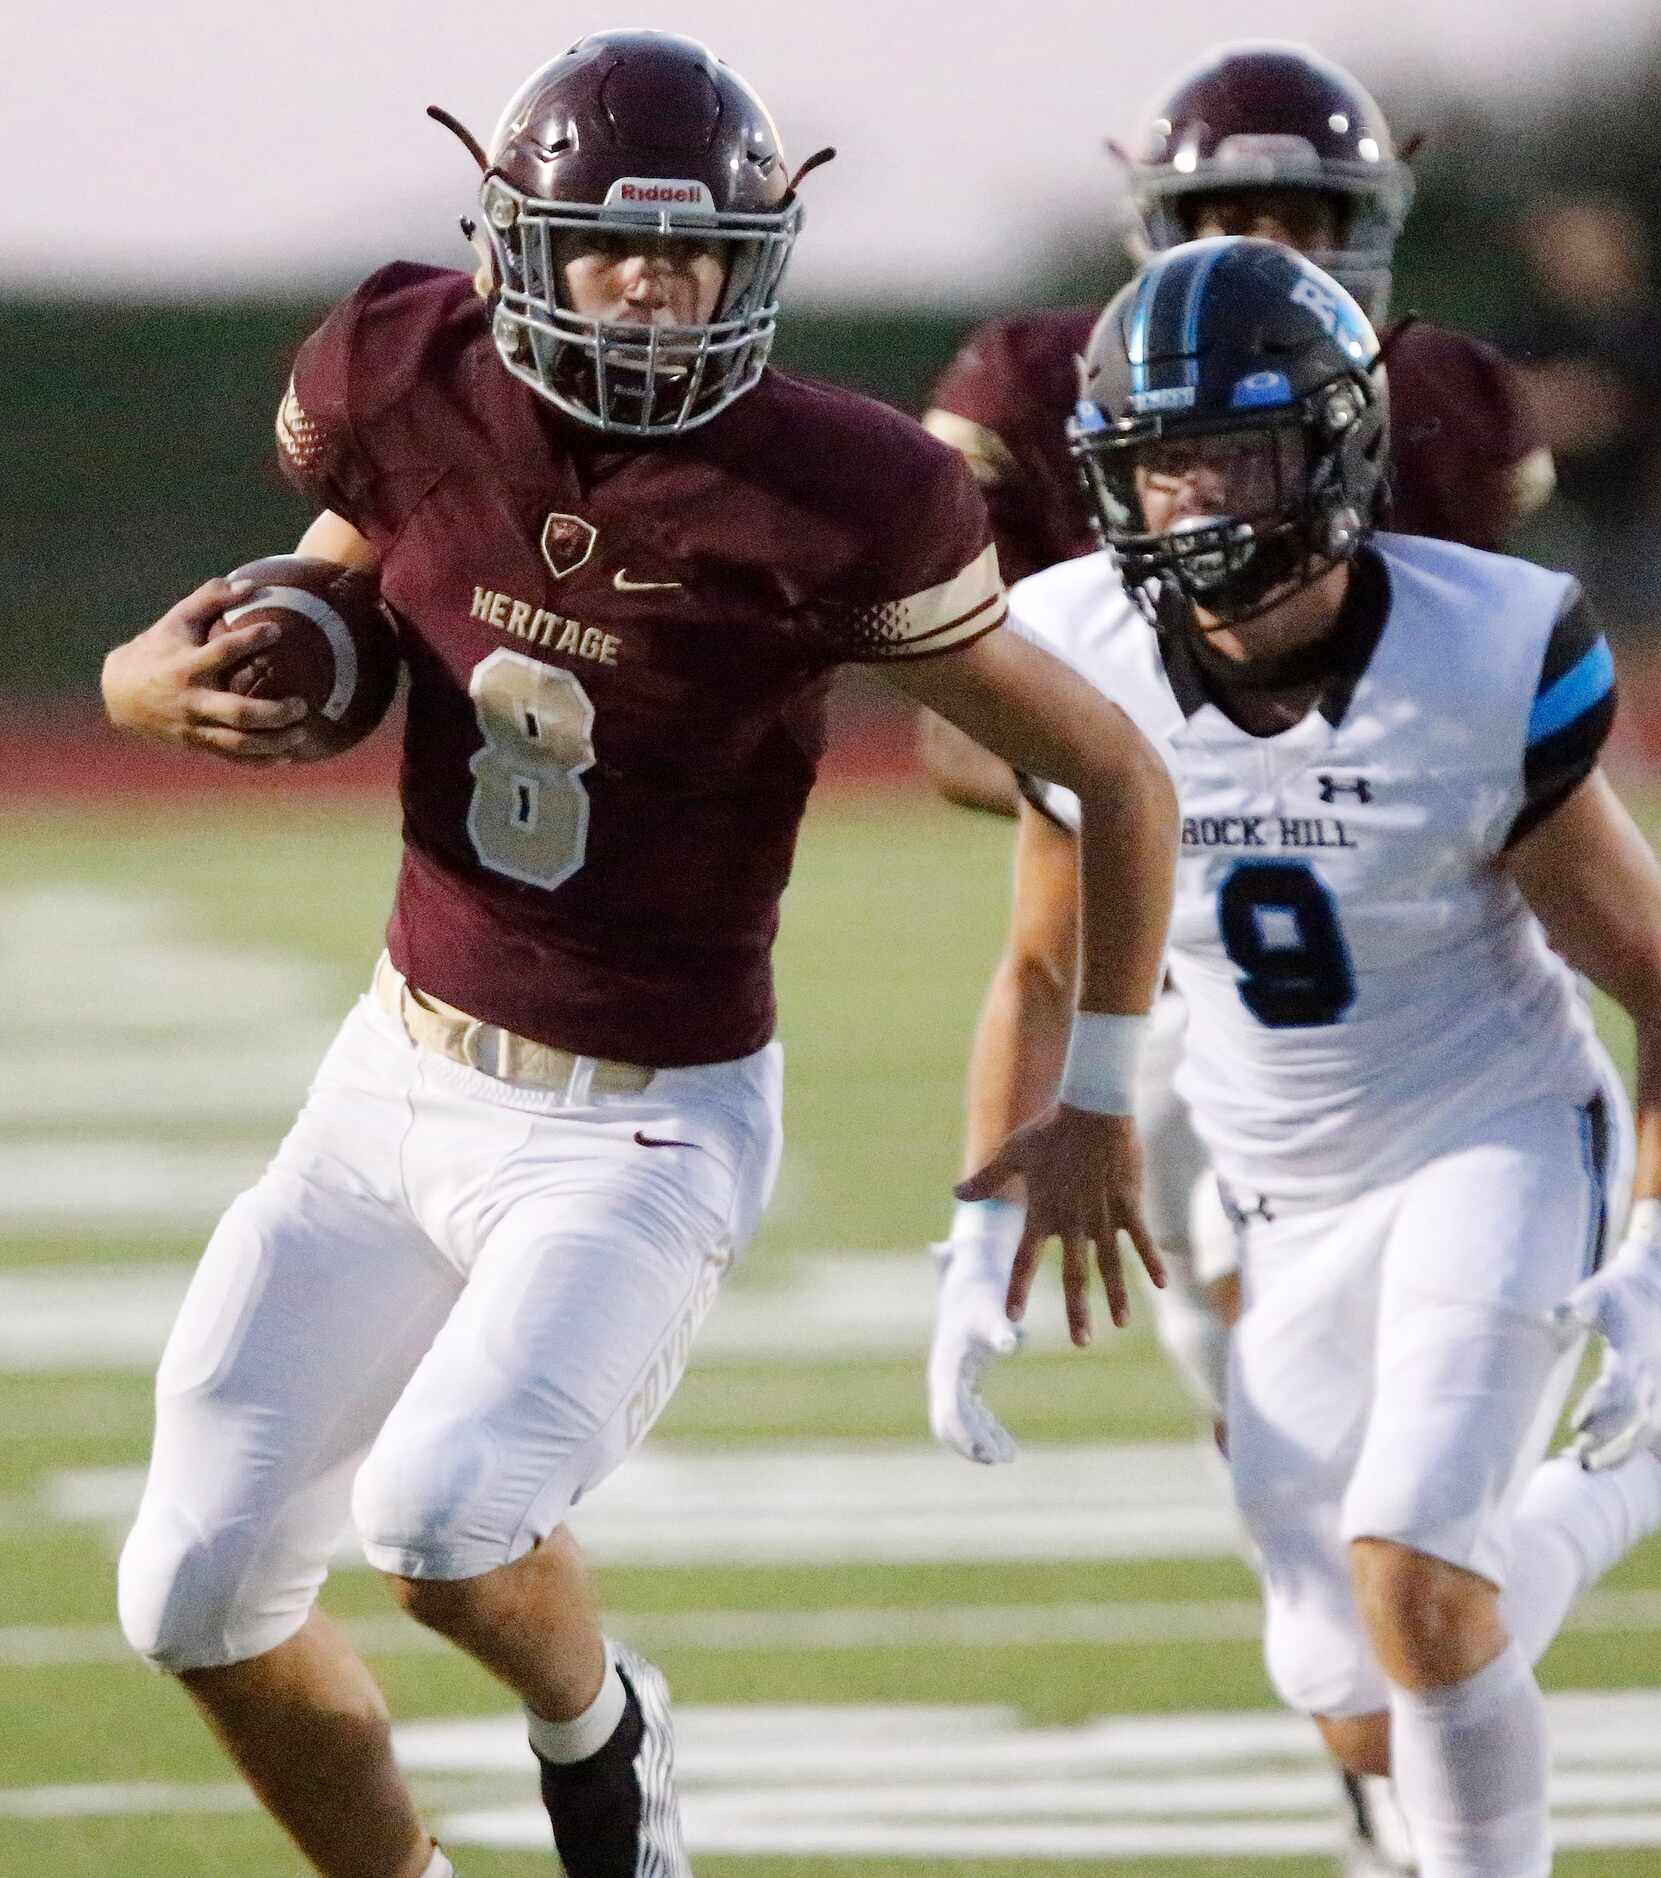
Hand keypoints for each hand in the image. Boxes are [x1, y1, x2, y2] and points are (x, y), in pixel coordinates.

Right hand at [101, 576, 309, 759]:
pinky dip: (260, 761)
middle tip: (302, 704)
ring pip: (239, 742)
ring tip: (302, 731)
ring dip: (274, 741)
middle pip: (238, 711)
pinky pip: (233, 758)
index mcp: (186, 665)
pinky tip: (287, 756)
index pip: (222, 651)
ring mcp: (195, 726)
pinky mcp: (198, 744)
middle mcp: (192, 700)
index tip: (278, 630)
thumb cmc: (157, 650)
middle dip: (273, 712)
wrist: (120, 695)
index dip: (250, 640)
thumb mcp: (176, 621)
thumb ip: (210, 599)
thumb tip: (250, 583)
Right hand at [928, 1200, 1024, 1464]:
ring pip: (963, 1422)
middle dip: (973, 1445)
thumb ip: (998, 1324)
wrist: (973, 1270)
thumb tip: (1012, 1341)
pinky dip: (988, 1430)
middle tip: (1002, 1459)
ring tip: (1009, 1456)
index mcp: (947, 1362)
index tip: (986, 1455)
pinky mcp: (966, 1376)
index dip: (965, 1436)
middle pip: (950, 1421)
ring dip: (983, 1441)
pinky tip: (1008, 1446)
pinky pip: (972, 1412)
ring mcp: (953, 1376)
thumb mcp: (993, 1308)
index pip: (949, 1410)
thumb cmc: (984, 1289)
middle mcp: (944, 1372)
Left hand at [957, 1106, 1163, 1345]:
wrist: (1092, 1108)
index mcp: (1043, 1212)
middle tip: (1080, 1342)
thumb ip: (986, 1179)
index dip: (1019, 1288)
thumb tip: (956, 1193)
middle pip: (1075, 1274)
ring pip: (1110, 1264)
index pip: (1025, 1260)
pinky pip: (1141, 1238)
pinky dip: (1152, 1260)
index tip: (1014, 1317)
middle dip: (1077, 1311)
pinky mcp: (1128, 1202)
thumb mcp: (1012, 1154)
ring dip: (1116, 1296)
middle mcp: (1073, 1221)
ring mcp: (1103, 1214)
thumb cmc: (1050, 1130)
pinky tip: (1162, 1283)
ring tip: (1119, 1324)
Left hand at [1554, 1203, 1660, 1470]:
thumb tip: (1548, 1319)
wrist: (1652, 1288)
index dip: (1600, 1407)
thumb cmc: (1615, 1293)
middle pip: (1634, 1417)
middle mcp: (1650, 1375)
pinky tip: (1606, 1461)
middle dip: (1608, 1438)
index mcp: (1634, 1353)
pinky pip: (1650, 1427)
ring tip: (1589, 1467)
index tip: (1576, 1424)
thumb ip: (1574, 1308)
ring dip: (1622, 1451)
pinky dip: (1632, 1446)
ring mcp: (1657, 1386)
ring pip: (1647, 1430)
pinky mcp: (1656, 1392)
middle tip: (1579, 1456)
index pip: (1620, 1388)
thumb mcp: (1595, 1295)